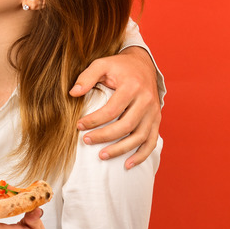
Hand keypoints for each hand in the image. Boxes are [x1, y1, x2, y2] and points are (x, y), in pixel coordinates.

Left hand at [70, 46, 160, 167]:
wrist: (143, 65)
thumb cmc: (119, 67)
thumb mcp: (102, 64)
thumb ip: (86, 77)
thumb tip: (73, 93)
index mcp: (133, 87)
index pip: (112, 110)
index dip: (94, 120)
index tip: (79, 125)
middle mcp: (146, 101)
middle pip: (126, 126)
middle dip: (104, 136)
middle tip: (86, 141)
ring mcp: (153, 112)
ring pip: (139, 137)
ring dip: (120, 149)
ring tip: (102, 155)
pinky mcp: (156, 120)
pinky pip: (151, 141)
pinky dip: (141, 155)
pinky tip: (127, 164)